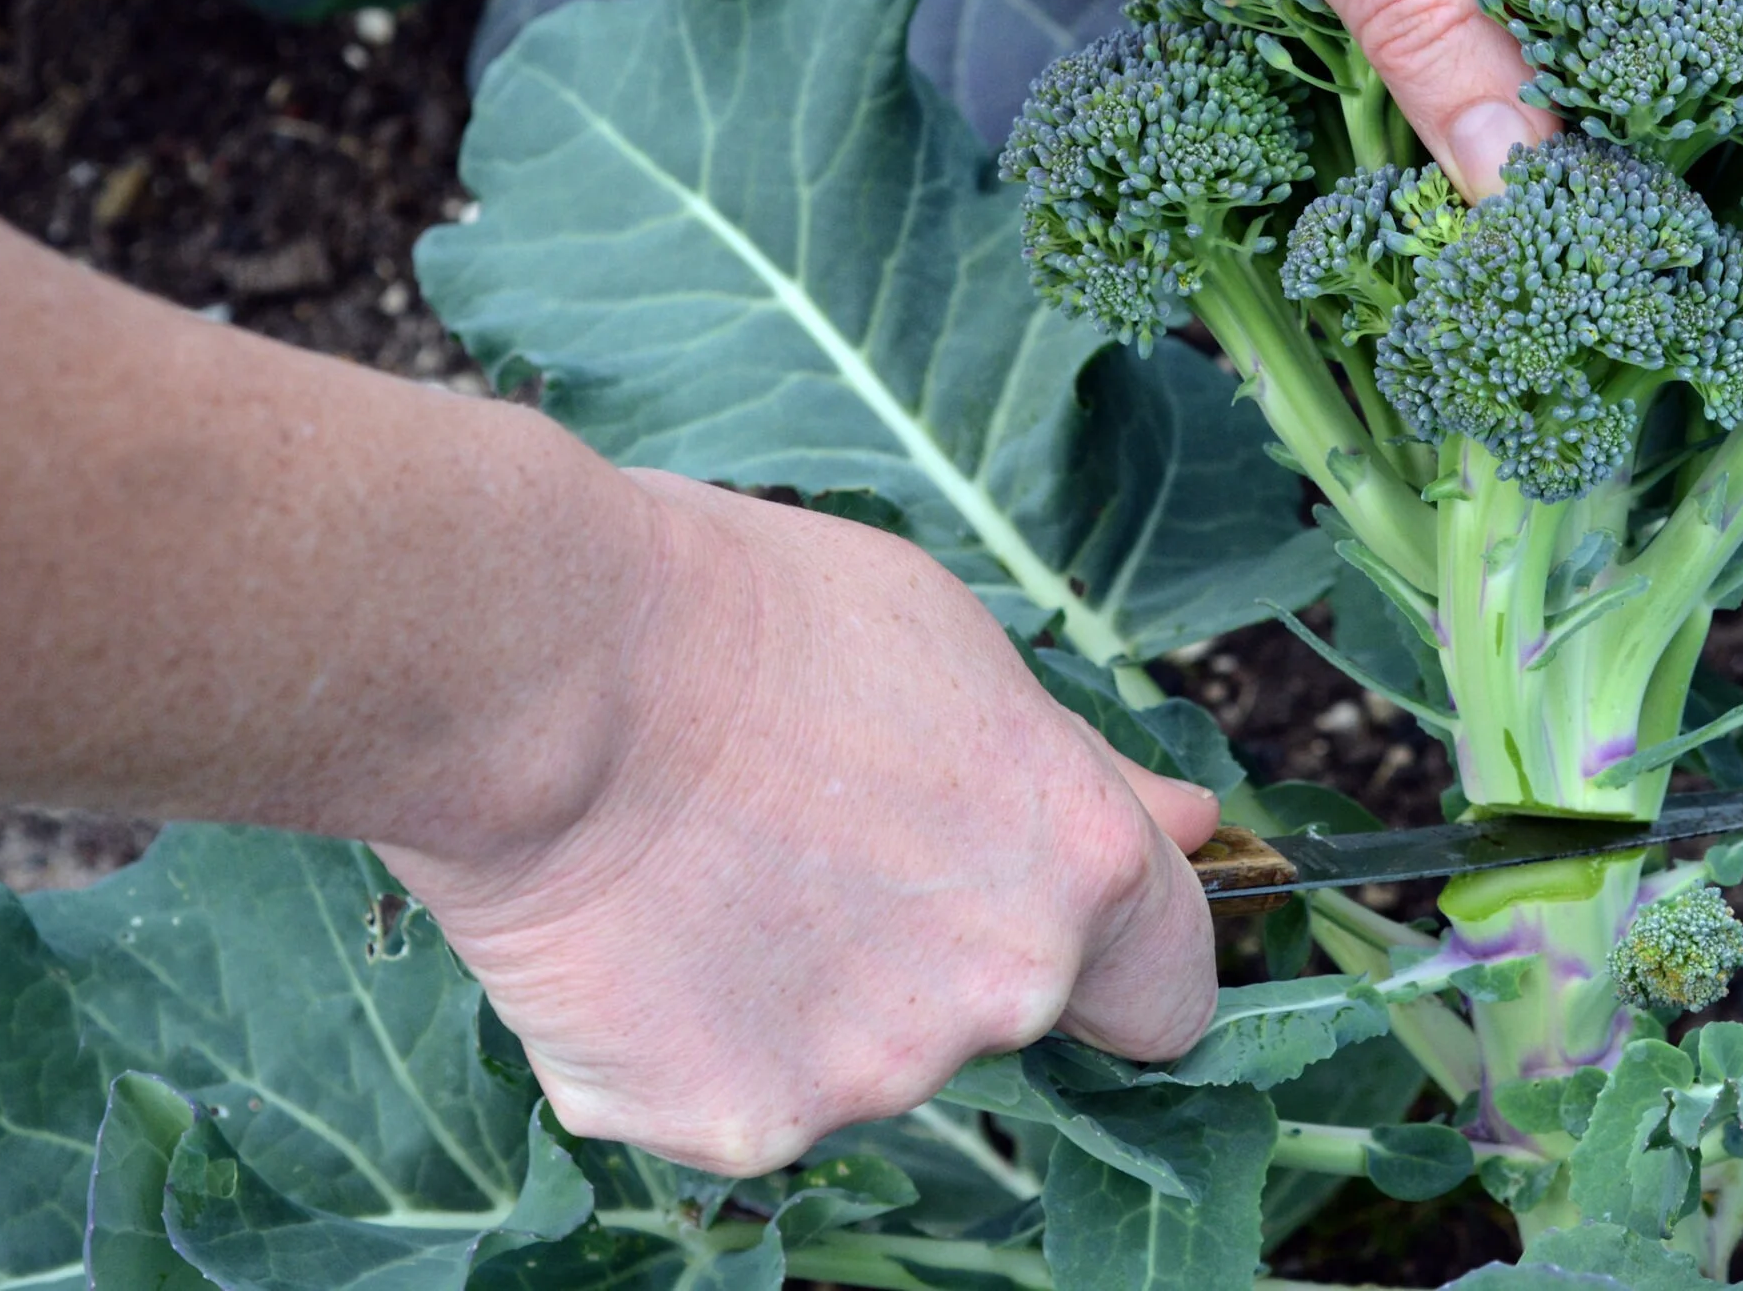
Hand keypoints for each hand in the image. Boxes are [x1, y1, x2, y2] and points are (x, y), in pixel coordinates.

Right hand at [377, 473, 1221, 1177]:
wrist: (549, 666)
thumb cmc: (751, 616)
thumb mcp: (960, 649)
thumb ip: (1082, 774)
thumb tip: (1193, 824)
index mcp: (1080, 865)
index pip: (1171, 990)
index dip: (1123, 960)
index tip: (1064, 932)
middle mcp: (1000, 991)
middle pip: (1002, 1015)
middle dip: (937, 955)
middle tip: (818, 843)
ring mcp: (865, 1075)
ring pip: (860, 1062)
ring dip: (809, 998)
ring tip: (708, 867)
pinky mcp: (729, 1125)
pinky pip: (731, 1097)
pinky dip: (691, 1042)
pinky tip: (639, 934)